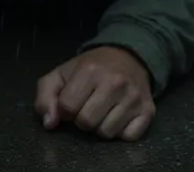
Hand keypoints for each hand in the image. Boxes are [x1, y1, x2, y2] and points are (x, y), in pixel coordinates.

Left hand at [34, 46, 154, 140]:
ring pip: (106, 133)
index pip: (67, 108)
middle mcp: (115, 83)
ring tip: (103, 110)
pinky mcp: (148, 111)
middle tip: (87, 106)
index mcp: (90, 70)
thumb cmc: (90, 68)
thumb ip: (45, 96)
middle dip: (82, 119)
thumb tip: (49, 123)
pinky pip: (128, 137)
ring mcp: (134, 97)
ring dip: (100, 126)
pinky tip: (118, 115)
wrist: (128, 56)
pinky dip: (121, 131)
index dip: (65, 109)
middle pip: (86, 123)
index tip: (71, 101)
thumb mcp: (62, 74)